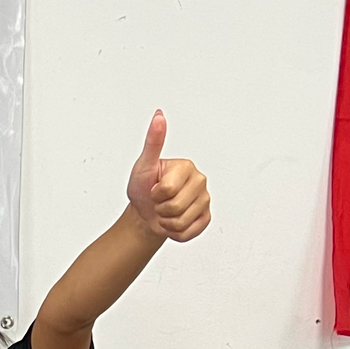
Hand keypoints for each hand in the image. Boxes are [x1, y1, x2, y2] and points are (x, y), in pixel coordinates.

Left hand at [126, 112, 209, 242]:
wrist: (144, 214)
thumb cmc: (143, 188)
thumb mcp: (144, 165)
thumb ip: (153, 141)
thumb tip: (159, 115)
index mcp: (186, 167)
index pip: (167, 190)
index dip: (155, 194)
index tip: (154, 188)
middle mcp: (200, 181)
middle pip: (175, 207)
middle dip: (160, 209)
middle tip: (158, 202)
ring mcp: (205, 200)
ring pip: (180, 222)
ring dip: (166, 222)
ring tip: (164, 212)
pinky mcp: (206, 218)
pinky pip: (189, 233)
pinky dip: (175, 233)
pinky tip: (172, 222)